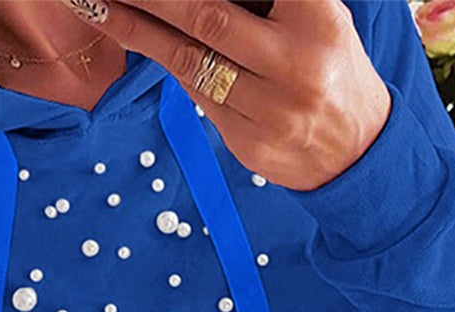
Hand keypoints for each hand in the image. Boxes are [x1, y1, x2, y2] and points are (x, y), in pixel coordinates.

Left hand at [61, 0, 391, 190]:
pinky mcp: (249, 147)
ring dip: (136, 31)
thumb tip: (190, 0)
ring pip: (190, 64)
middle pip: (206, 19)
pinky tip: (143, 39)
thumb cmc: (331, 69)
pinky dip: (170, 66)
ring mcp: (270, 113)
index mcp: (319, 20)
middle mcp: (295, 66)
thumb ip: (269, 2)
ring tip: (97, 4)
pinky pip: (198, 99)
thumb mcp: (319, 18)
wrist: (357, 153)